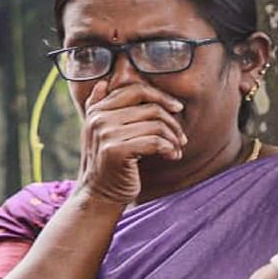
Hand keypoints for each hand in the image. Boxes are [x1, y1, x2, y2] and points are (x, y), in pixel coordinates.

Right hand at [78, 82, 186, 203]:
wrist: (98, 195)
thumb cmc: (107, 164)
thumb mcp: (98, 133)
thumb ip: (98, 107)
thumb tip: (103, 83)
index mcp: (96, 110)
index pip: (135, 90)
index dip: (161, 97)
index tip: (176, 109)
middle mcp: (98, 119)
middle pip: (151, 108)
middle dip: (172, 123)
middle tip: (181, 137)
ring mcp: (105, 134)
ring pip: (156, 125)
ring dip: (173, 139)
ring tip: (176, 149)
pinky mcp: (116, 151)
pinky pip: (155, 142)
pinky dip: (169, 149)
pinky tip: (172, 156)